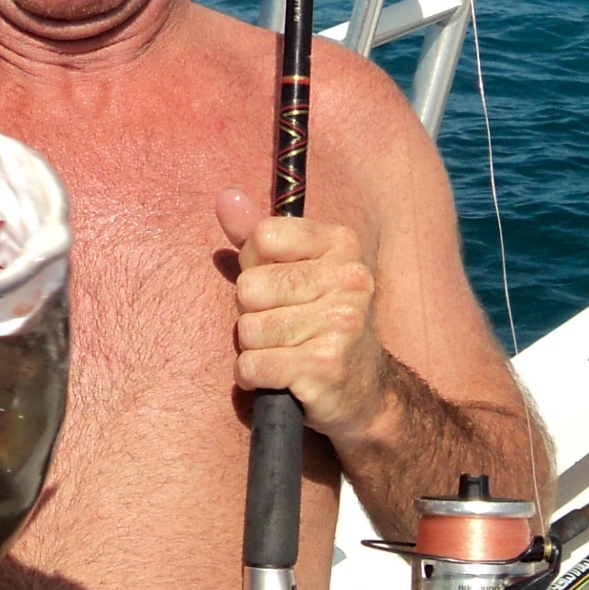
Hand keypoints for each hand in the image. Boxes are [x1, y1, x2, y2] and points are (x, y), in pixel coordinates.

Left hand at [215, 188, 384, 445]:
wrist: (363, 392)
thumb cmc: (315, 323)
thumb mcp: (293, 271)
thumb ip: (256, 235)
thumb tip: (225, 197)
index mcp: (342, 244)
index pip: (262, 237)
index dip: (256, 267)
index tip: (281, 287)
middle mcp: (349, 279)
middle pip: (249, 287)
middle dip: (253, 313)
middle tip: (284, 328)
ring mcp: (341, 324)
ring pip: (248, 330)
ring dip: (255, 349)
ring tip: (286, 352)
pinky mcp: (325, 367)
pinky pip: (251, 366)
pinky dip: (254, 378)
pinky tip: (281, 377)